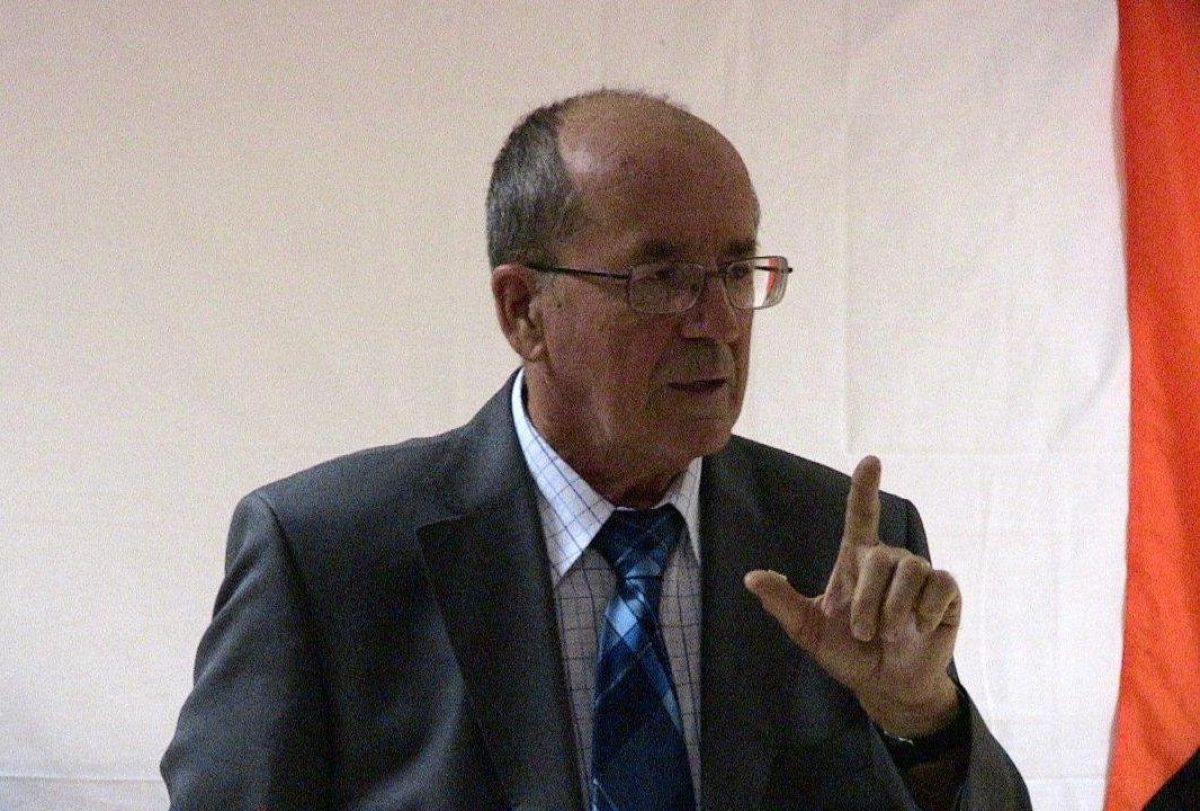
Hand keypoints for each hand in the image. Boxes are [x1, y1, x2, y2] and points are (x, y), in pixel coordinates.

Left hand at [744, 456, 961, 737]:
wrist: (886, 685)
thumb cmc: (848, 652)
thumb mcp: (809, 630)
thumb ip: (783, 603)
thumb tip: (750, 577)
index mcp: (856, 560)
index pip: (861, 514)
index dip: (865, 487)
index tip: (870, 461)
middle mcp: (889, 560)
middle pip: (879, 558)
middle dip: (868, 601)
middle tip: (863, 633)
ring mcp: (920, 574)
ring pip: (911, 572)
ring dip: (895, 611)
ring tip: (890, 635)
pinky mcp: (946, 592)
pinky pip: (940, 586)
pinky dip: (926, 611)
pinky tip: (920, 628)